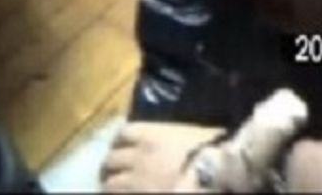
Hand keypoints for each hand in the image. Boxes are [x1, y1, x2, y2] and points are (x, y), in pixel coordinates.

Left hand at [101, 122, 223, 193]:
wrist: (210, 175)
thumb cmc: (209, 152)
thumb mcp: (195, 135)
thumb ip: (179, 136)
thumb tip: (182, 138)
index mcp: (151, 135)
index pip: (125, 133)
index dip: (121, 140)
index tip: (121, 145)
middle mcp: (137, 155)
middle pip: (112, 158)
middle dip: (112, 165)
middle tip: (113, 171)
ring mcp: (135, 180)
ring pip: (111, 183)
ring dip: (112, 185)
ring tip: (115, 188)